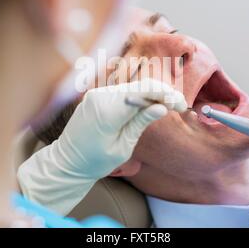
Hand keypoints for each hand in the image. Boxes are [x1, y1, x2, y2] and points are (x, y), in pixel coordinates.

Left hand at [17, 78, 186, 214]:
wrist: (67, 162)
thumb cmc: (94, 161)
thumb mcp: (123, 147)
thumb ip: (141, 123)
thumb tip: (162, 107)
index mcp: (107, 112)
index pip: (143, 92)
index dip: (166, 95)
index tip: (182, 105)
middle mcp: (100, 96)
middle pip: (140, 86)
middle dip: (163, 93)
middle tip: (180, 106)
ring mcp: (96, 94)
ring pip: (133, 87)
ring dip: (152, 94)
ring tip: (169, 106)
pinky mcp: (96, 95)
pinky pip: (122, 91)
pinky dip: (139, 96)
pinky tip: (151, 104)